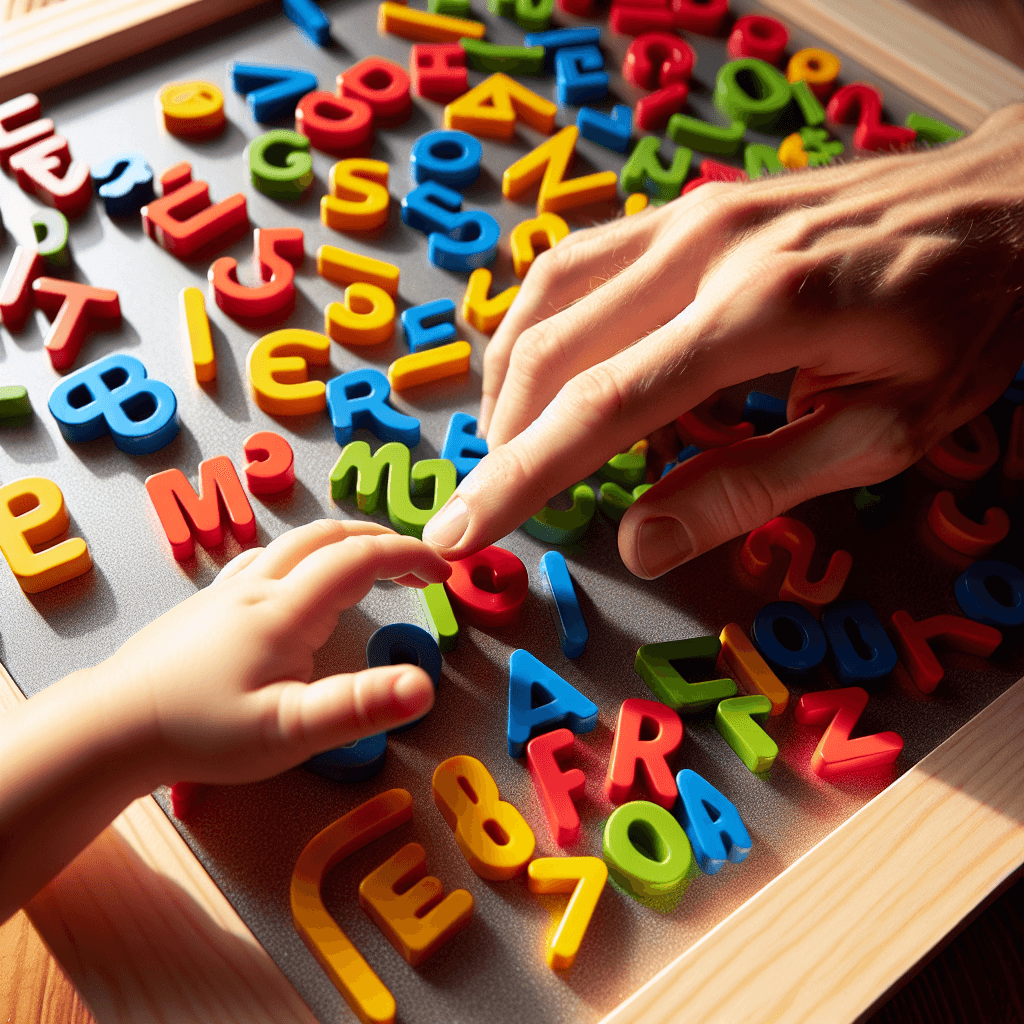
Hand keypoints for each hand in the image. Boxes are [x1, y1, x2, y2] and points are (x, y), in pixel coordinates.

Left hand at [92, 519, 451, 786]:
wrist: (113, 726)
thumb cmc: (201, 732)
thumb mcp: (289, 731)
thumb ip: (359, 706)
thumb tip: (424, 685)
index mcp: (287, 609)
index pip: (361, 559)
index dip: (409, 556)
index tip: (445, 569)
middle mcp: (258, 585)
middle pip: (328, 536)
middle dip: (382, 540)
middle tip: (418, 564)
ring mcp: (228, 590)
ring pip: (295, 542)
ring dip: (344, 543)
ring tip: (372, 565)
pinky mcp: (208, 604)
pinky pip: (267, 558)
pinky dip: (306, 556)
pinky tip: (300, 582)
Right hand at [423, 104, 1023, 576]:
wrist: (1005, 201)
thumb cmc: (962, 322)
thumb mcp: (884, 431)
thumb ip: (755, 486)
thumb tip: (643, 540)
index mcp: (761, 312)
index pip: (603, 406)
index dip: (522, 477)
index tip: (462, 532)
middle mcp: (706, 250)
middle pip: (555, 349)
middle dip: (500, 441)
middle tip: (478, 507)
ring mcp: (691, 217)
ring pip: (548, 295)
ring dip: (508, 381)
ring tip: (504, 450)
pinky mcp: (689, 208)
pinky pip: (580, 262)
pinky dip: (540, 326)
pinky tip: (541, 371)